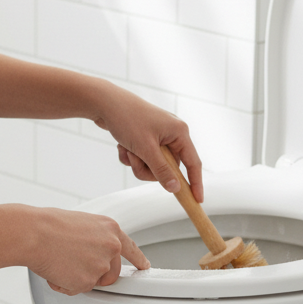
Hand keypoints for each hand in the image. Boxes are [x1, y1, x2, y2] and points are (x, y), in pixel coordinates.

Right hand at [29, 207, 148, 295]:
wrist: (34, 233)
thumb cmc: (49, 225)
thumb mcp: (82, 224)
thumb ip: (95, 238)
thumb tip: (92, 252)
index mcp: (111, 229)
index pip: (130, 248)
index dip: (138, 259)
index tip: (144, 267)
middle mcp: (111, 247)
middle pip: (111, 273)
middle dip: (95, 275)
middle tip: (74, 265)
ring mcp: (101, 265)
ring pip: (92, 282)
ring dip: (76, 278)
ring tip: (60, 261)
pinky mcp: (87, 282)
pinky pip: (76, 289)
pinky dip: (63, 284)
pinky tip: (55, 268)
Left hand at [92, 84, 203, 202]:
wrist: (104, 103)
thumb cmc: (128, 119)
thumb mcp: (146, 149)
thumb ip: (162, 170)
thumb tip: (175, 188)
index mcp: (179, 132)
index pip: (193, 163)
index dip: (196, 183)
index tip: (198, 200)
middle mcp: (171, 134)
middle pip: (168, 168)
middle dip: (149, 169)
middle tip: (135, 159)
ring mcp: (158, 136)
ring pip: (153, 166)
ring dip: (137, 163)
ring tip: (126, 149)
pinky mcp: (145, 138)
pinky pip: (142, 159)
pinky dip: (131, 157)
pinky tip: (122, 146)